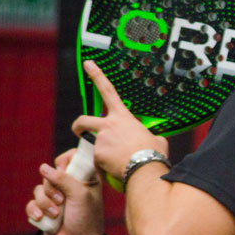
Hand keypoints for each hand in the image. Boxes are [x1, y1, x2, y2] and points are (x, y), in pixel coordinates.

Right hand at [26, 149, 104, 234]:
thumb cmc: (86, 219)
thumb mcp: (80, 194)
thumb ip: (63, 178)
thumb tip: (44, 168)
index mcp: (84, 178)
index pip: (72, 157)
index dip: (64, 161)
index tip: (63, 170)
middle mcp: (69, 186)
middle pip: (50, 174)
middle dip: (52, 188)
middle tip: (62, 200)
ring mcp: (56, 198)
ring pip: (38, 189)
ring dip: (45, 203)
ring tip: (56, 214)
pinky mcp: (44, 210)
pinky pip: (31, 204)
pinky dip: (35, 211)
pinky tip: (42, 218)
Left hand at [72, 60, 168, 178]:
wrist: (145, 168)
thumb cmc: (153, 153)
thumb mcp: (156, 139)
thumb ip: (147, 135)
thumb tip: (151, 139)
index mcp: (123, 117)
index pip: (108, 91)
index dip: (97, 75)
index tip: (88, 64)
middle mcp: (108, 126)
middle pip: (83, 120)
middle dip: (78, 126)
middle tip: (79, 132)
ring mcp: (100, 140)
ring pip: (91, 146)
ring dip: (98, 152)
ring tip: (112, 162)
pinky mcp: (96, 155)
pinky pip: (96, 161)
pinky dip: (103, 166)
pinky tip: (115, 170)